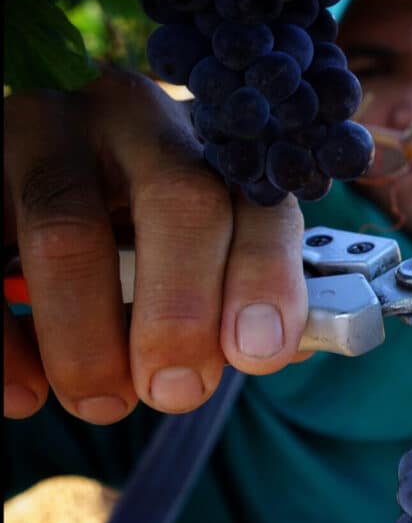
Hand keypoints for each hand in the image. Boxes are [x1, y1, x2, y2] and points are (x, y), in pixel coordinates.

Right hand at [4, 69, 309, 424]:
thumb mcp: (205, 252)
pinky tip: (25, 392)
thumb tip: (273, 349)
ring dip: (87, 337)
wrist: (50, 190)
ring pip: (66, 232)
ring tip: (102, 402)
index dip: (265, 277)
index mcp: (212, 145)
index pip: (257, 202)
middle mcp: (135, 119)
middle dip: (181, 313)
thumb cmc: (151, 238)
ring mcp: (45, 134)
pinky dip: (4, 342)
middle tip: (176, 392)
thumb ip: (241, 294)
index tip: (257, 353)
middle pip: (177, 202)